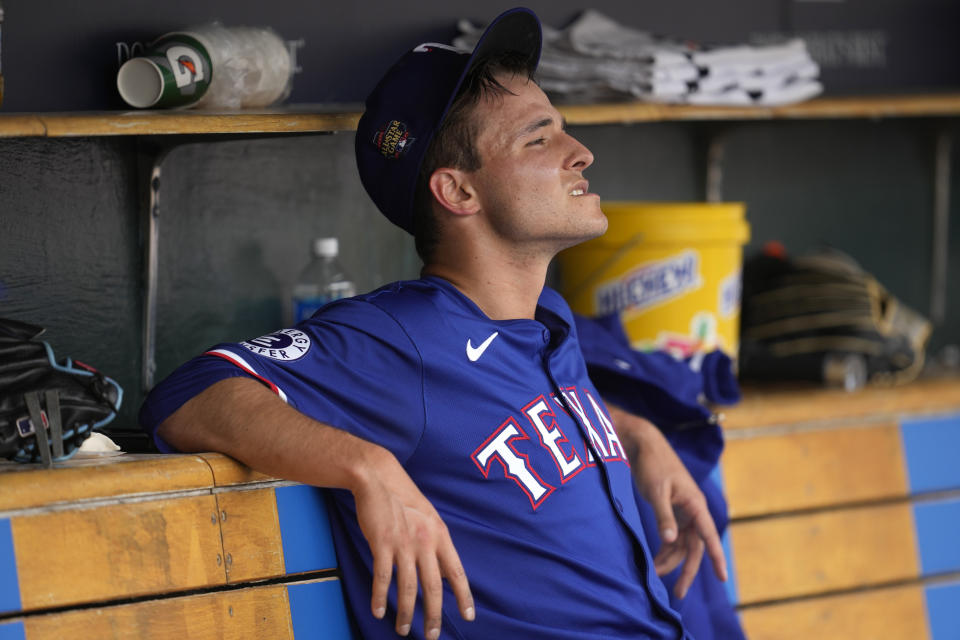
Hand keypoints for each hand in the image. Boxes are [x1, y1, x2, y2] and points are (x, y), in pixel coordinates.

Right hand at [351, 446, 474, 637]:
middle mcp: (425, 541)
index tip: (468, 617)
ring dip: (405, 612)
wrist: (378, 478)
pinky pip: (382, 577)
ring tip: (403, 630)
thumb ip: (437, 546)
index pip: (456, 572)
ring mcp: (403, 543)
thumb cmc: (403, 500)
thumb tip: (445, 576)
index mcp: (440, 536)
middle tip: (431, 636)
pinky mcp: (382, 543)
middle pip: (432, 587)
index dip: (463, 596)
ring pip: (407, 587)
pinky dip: (380, 597)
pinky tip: (379, 611)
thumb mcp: (429, 519)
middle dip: (433, 615)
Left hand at [607, 405, 726, 598]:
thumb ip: (664, 516)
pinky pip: (673, 535)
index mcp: (695, 504)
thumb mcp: (656, 491)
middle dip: (687, 570)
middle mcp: (693, 510)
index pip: (708, 536)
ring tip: (655, 575)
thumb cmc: (652, 464)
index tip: (723, 578)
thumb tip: (670, 540)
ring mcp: (683, 511)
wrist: (644, 445)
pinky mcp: (672, 510)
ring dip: (671, 560)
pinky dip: (666, 548)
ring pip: (682, 543)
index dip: (716, 558)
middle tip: (678, 593)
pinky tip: (656, 559)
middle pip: (694, 547)